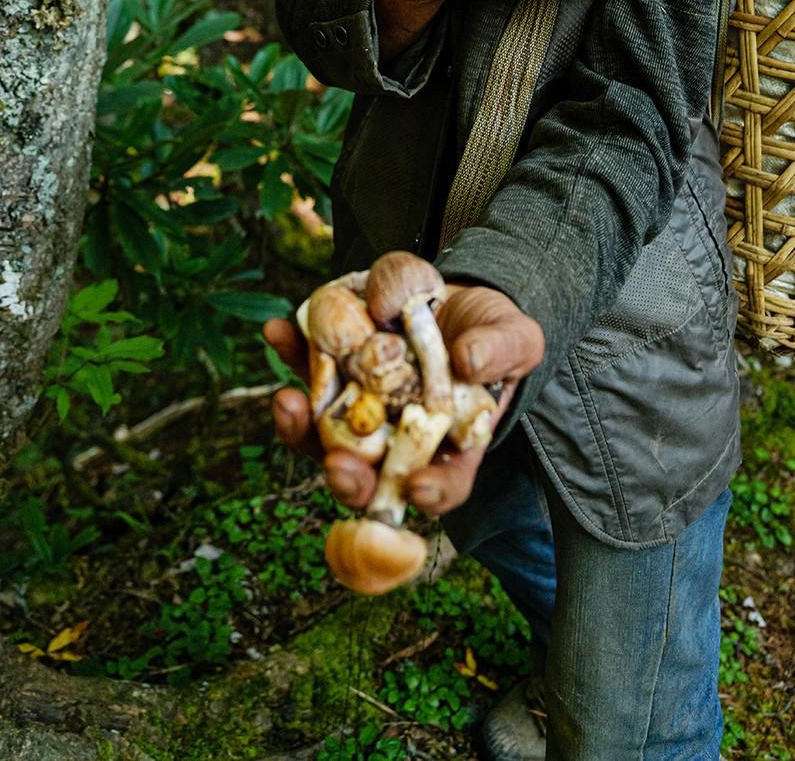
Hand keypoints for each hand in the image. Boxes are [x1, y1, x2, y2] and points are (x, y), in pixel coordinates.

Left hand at [263, 262, 543, 516]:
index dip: (431, 494)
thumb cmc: (494, 333)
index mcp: (451, 447)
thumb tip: (469, 359)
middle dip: (347, 479)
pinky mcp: (336, 371)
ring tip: (288, 401)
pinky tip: (278, 332)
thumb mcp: (516, 338)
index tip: (418, 488)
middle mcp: (398, 441)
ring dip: (299, 425)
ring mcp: (362, 410)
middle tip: (337, 466)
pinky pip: (308, 371)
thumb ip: (500, 350)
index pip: (443, 485)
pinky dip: (291, 354)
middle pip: (369, 477)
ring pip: (324, 433)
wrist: (459, 300)